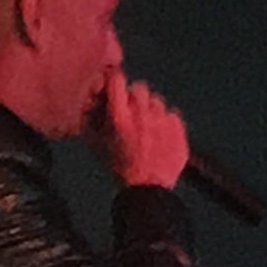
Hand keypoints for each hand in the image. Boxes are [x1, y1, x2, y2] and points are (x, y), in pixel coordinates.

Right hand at [90, 73, 188, 188]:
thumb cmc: (119, 166)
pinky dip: (165, 120)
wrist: (149, 187)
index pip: (117, 81)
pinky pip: (171, 114)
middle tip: (130, 107)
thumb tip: (87, 103)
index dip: (114, 79)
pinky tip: (159, 133)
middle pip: (139, 87)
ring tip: (146, 123)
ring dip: (149, 107)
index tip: (113, 82)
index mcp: (120, 117)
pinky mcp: (179, 128)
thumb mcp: (96, 145)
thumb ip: (90, 121)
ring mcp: (162, 120)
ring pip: (156, 100)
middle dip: (133, 94)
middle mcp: (142, 114)